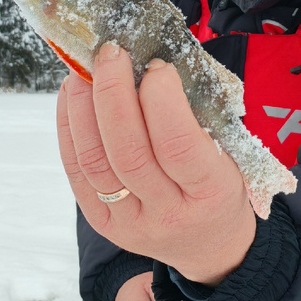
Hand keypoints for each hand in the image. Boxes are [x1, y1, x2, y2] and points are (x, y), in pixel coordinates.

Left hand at [57, 42, 256, 285]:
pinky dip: (69, 129)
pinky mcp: (102, 224)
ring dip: (83, 107)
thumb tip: (150, 65)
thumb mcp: (231, 155)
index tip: (157, 67)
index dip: (161, 100)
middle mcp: (168, 213)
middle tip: (111, 54)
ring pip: (95, 161)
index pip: (178, 145)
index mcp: (210, 193)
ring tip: (82, 69)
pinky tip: (71, 97)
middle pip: (128, 151)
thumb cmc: (221, 187)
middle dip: (113, 93)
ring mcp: (131, 223)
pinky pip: (76, 172)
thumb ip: (197, 118)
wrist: (209, 246)